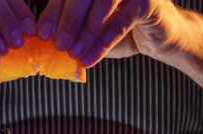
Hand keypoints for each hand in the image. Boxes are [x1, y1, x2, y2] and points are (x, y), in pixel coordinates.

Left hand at [36, 0, 189, 66]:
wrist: (160, 38)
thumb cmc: (122, 32)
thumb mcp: (92, 33)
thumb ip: (72, 33)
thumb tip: (45, 43)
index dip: (54, 12)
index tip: (42, 34)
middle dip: (68, 21)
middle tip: (57, 44)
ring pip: (103, 4)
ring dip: (86, 32)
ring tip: (73, 54)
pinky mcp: (148, 1)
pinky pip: (121, 22)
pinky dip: (104, 42)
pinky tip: (90, 59)